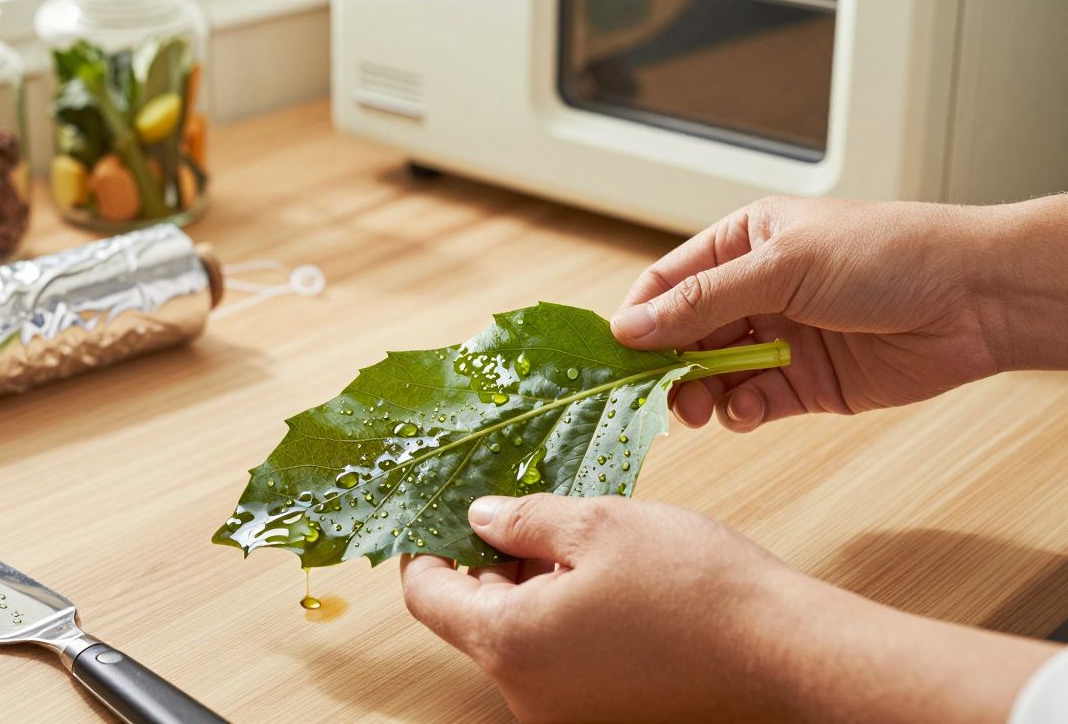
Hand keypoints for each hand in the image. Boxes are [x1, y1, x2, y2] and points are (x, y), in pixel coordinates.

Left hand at [401, 494, 1055, 722]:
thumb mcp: (598, 524)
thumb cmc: (695, 586)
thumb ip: (524, 520)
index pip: (427, 595)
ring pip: (517, 637)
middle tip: (518, 508)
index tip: (440, 511)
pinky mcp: (602, 714)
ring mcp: (565, 711)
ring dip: (528, 586)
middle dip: (486, 561)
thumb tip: (480, 517)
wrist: (784, 657)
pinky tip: (602, 577)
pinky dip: (561, 615)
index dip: (426, 547)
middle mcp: (525, 692)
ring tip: (571, 536)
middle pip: (472, 619)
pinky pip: (556, 659)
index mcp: (509, 643)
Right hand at [609, 194, 1067, 431]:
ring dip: (700, 394)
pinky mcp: (805, 384)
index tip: (618, 353)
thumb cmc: (888, 254)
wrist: (976, 299)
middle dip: (667, 366)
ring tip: (700, 409)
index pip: (669, 282)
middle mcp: (756, 291)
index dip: (640, 317)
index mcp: (744, 243)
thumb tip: (630, 327)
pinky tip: (748, 409)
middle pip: (684, 335)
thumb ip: (702, 302)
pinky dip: (741, 411)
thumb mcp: (783, 266)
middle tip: (658, 394)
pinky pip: (752, 403)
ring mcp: (780, 339)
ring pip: (713, 374)